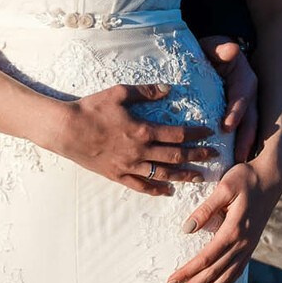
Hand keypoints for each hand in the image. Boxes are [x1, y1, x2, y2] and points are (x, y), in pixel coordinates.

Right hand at [48, 83, 216, 194]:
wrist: (66, 130)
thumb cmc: (92, 108)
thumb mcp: (119, 93)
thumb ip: (146, 92)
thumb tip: (169, 89)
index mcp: (143, 130)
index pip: (177, 134)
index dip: (196, 134)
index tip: (210, 133)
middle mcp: (139, 151)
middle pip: (176, 156)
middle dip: (198, 156)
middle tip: (215, 156)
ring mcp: (128, 166)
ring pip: (162, 174)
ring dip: (183, 176)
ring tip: (200, 177)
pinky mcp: (117, 175)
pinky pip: (140, 186)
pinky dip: (156, 190)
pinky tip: (168, 192)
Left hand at [167, 158, 281, 282]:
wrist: (272, 178)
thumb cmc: (246, 179)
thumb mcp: (224, 188)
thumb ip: (205, 210)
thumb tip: (186, 229)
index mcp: (234, 230)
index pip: (206, 258)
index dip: (187, 272)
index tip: (170, 282)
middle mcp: (243, 243)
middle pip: (214, 273)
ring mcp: (249, 247)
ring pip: (227, 277)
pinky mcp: (251, 246)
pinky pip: (237, 272)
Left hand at [200, 37, 259, 162]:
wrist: (215, 56)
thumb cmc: (213, 51)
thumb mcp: (214, 46)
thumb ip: (221, 48)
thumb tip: (232, 50)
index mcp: (245, 82)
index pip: (242, 99)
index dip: (236, 113)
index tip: (226, 127)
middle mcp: (249, 98)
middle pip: (250, 122)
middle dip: (245, 140)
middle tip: (237, 158)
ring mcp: (246, 110)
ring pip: (248, 132)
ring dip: (243, 149)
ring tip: (235, 167)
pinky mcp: (239, 119)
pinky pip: (240, 135)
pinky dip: (236, 149)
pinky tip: (229, 165)